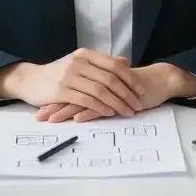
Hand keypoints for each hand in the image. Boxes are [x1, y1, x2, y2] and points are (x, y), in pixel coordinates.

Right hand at [0, 49, 144, 118]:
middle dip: (127, 93)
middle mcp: (79, 62)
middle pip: (110, 78)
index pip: (114, 65)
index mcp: (85, 54)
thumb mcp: (79, 62)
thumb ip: (100, 62)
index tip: (141, 90)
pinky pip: (87, 100)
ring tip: (127, 112)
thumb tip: (124, 61)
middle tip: (138, 105)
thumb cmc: (57, 73)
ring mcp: (70, 76)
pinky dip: (100, 107)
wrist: (30, 80)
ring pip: (101, 90)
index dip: (130, 78)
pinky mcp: (62, 91)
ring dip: (117, 103)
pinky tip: (109, 113)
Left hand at [35, 63, 195, 122]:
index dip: (55, 97)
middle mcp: (98, 80)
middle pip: (72, 92)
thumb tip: (76, 103)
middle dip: (54, 105)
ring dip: (66, 110)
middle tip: (39, 116)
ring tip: (51, 119)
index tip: (39, 108)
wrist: (156, 82)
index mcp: (94, 76)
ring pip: (83, 98)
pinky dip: (88, 111)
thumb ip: (95, 91)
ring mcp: (108, 88)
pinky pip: (101, 105)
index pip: (70, 86)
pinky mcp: (119, 97)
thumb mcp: (110, 89)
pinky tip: (77, 118)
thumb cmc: (132, 88)